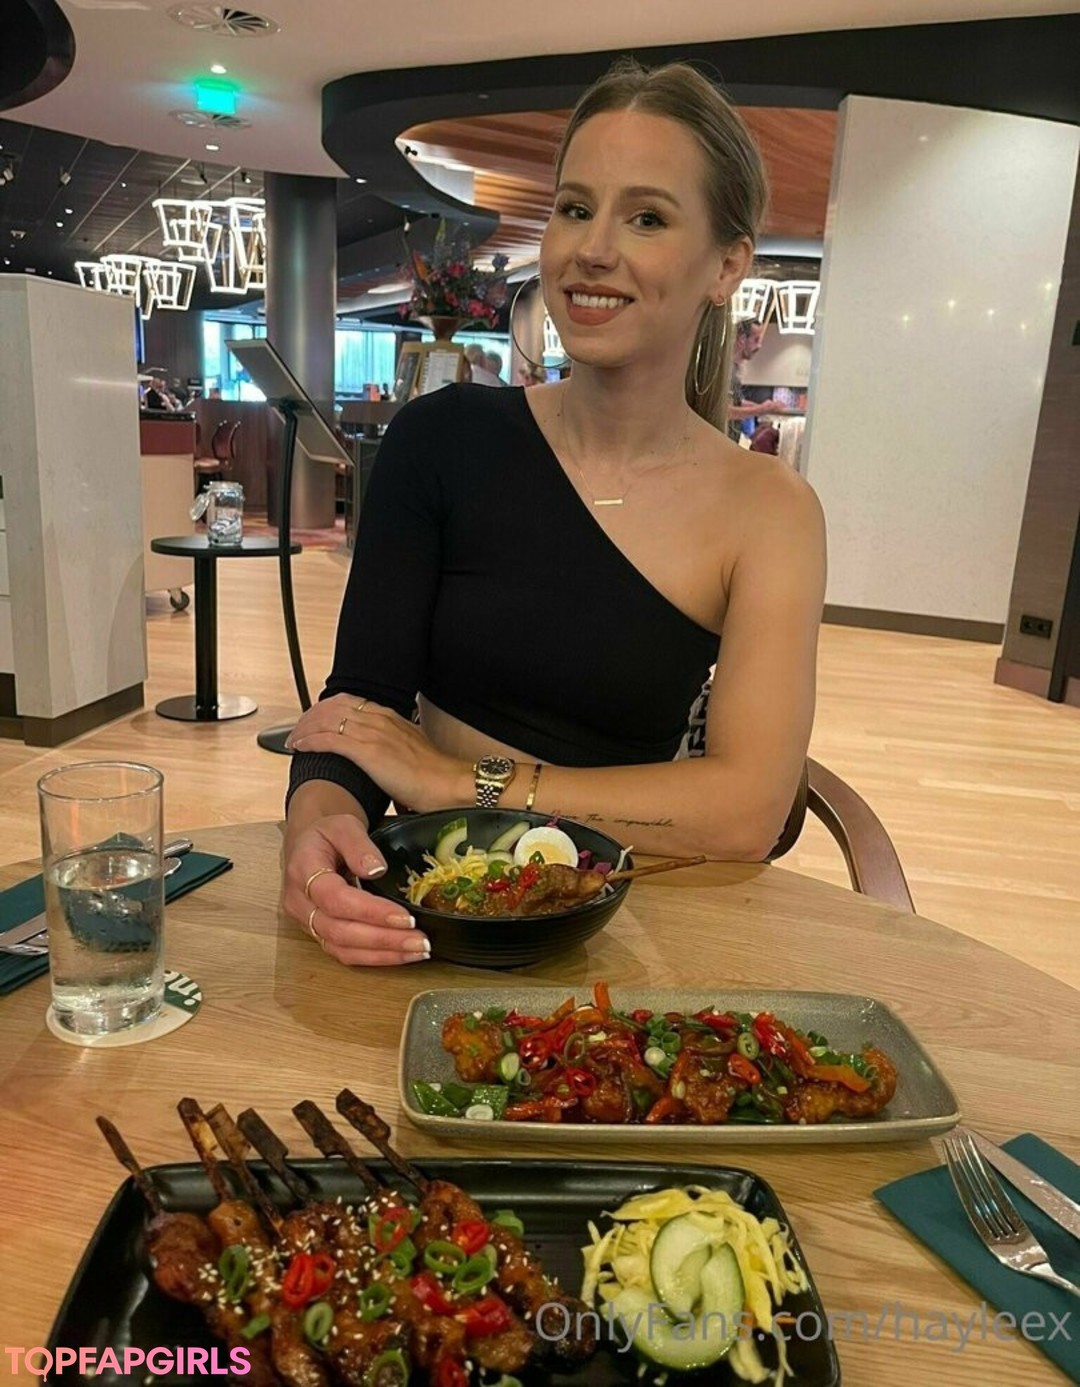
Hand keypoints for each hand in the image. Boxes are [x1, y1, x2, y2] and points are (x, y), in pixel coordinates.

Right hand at [284, 813, 430, 965]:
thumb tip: (377, 869)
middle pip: (340, 931)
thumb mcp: (343, 825)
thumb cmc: (326, 833)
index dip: (371, 912)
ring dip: (383, 954)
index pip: (336, 899)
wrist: (308, 844)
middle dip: (384, 940)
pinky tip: (402, 954)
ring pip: (342, 948)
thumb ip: (358, 845)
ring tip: (418, 951)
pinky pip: (345, 953)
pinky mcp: (319, 934)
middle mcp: (300, 903)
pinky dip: (375, 957)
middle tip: (421, 942)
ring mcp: (308, 922)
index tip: (406, 917)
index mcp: (303, 872)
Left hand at [286, 695, 468, 811]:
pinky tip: (300, 747)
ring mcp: (372, 734)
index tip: (314, 721)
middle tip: (297, 730)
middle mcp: (378, 720)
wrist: (449, 783)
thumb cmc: (435, 774)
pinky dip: (310, 741)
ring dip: (305, 728)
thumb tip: (381, 760)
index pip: (348, 702)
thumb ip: (392, 748)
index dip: (325, 710)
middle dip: (310, 717)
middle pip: (332, 707)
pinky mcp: (367, 751)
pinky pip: (329, 740)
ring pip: (326, 719)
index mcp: (389, 717)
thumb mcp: (410, 750)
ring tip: (293, 739)